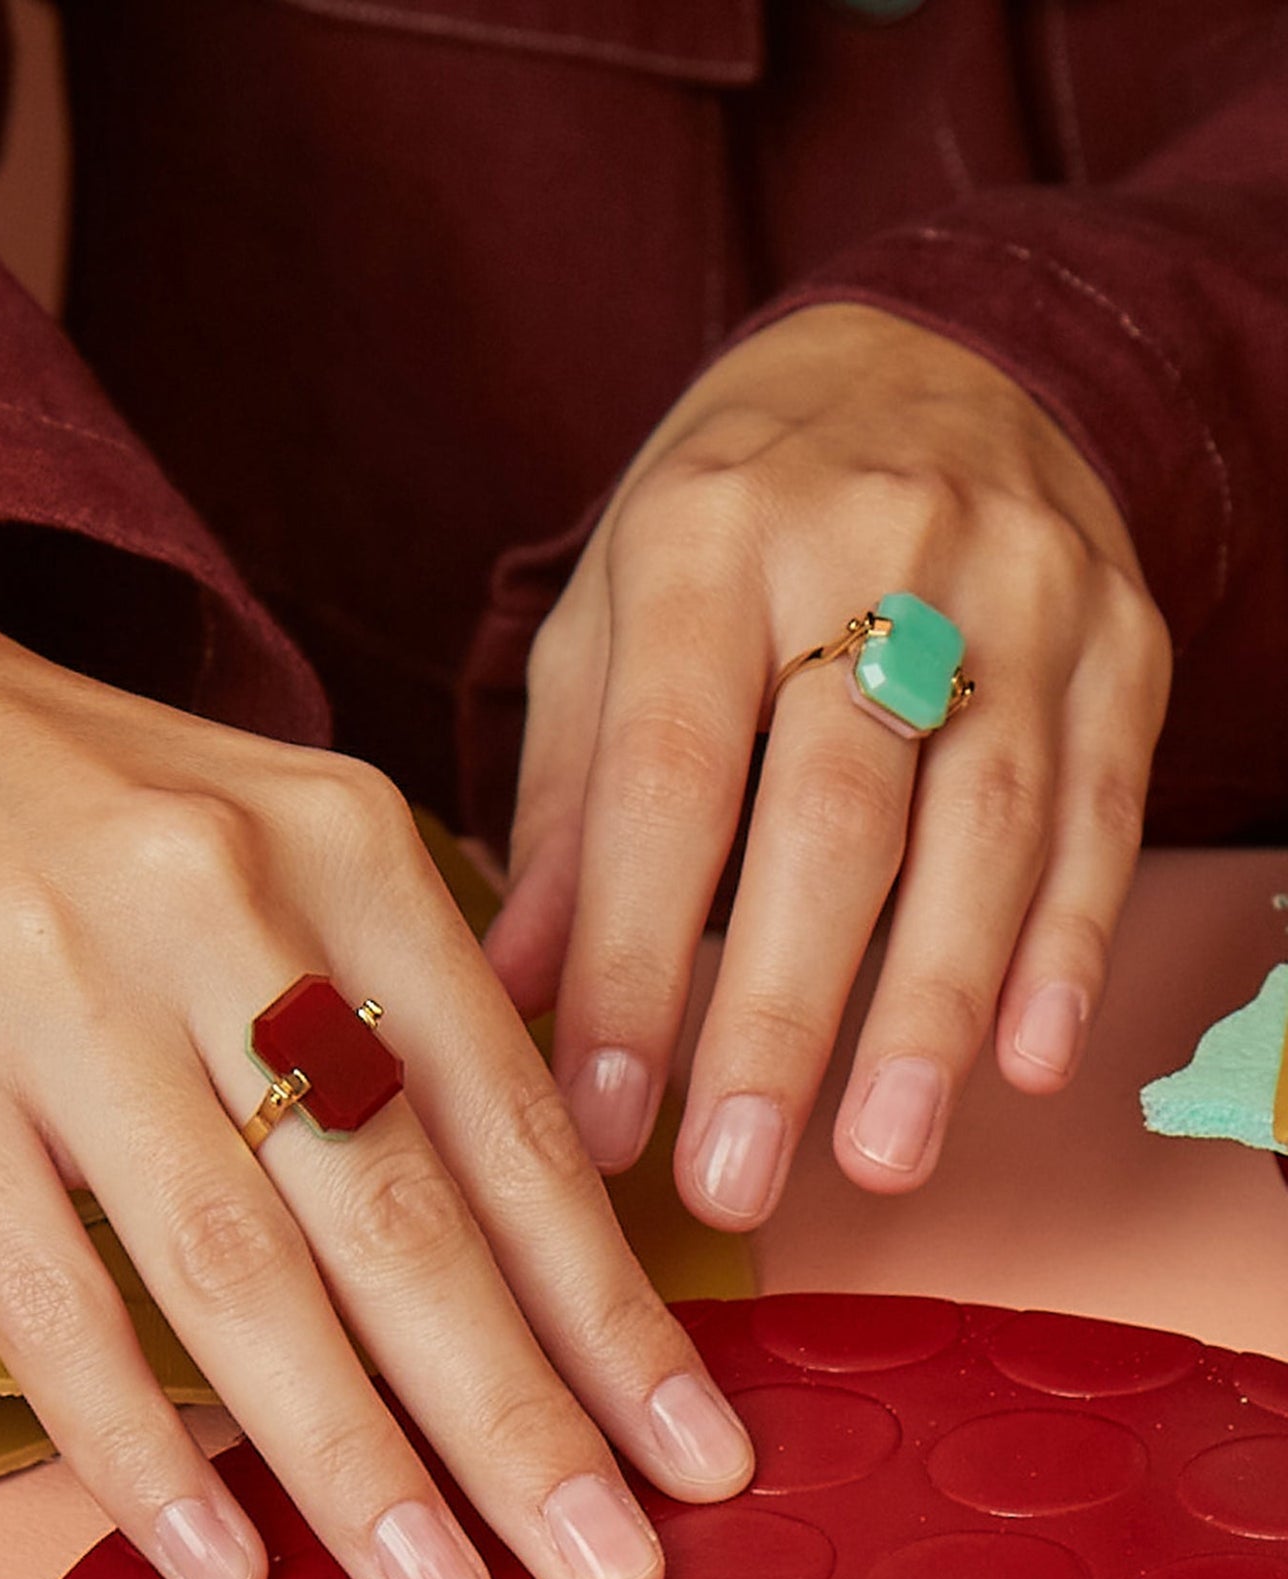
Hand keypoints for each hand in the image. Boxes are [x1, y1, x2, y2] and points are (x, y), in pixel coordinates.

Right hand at [0, 539, 752, 1578]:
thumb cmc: (52, 793)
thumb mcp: (257, 838)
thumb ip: (380, 1002)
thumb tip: (511, 1236)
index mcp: (341, 845)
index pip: (513, 1119)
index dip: (612, 1307)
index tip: (700, 1450)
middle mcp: (221, 906)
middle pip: (403, 1210)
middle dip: (522, 1416)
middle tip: (614, 1573)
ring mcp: (56, 986)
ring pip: (239, 1270)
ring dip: (354, 1459)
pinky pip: (42, 1294)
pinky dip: (134, 1441)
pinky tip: (212, 1558)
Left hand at [485, 303, 1170, 1221]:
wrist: (934, 352)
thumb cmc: (730, 526)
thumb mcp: (607, 621)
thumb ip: (564, 808)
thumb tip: (504, 992)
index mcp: (706, 539)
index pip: (665, 779)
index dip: (630, 958)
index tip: (597, 1113)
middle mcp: (872, 549)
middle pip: (830, 812)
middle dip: (777, 1014)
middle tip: (732, 1178)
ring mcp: (1021, 590)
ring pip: (983, 823)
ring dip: (931, 1009)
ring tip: (880, 1158)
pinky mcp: (1124, 640)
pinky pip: (1101, 811)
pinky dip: (1067, 946)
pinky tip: (1027, 1064)